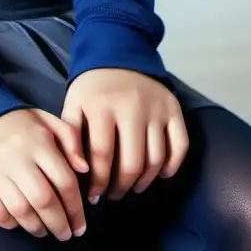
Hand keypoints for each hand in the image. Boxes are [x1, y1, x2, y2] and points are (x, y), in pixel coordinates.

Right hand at [0, 107, 89, 240]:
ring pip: (21, 210)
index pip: (64, 182)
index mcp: (39, 141)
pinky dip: (11, 224)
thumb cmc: (20, 124)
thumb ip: (71, 140)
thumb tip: (84, 169)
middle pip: (44, 200)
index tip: (80, 226)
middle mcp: (17, 157)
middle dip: (59, 224)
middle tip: (66, 235)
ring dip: (37, 228)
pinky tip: (20, 224)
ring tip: (45, 232)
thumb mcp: (49, 122)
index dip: (76, 209)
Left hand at [61, 68, 188, 202]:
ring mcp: (156, 108)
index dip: (98, 181)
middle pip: (132, 162)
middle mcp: (132, 107)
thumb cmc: (92, 88)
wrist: (118, 54)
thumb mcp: (73, 106)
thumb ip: (70, 137)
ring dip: (144, 181)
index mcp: (102, 106)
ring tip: (132, 187)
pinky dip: (172, 165)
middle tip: (114, 195)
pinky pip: (180, 145)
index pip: (102, 155)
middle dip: (121, 187)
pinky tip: (160, 175)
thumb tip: (80, 171)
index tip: (94, 196)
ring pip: (156, 158)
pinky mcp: (173, 108)